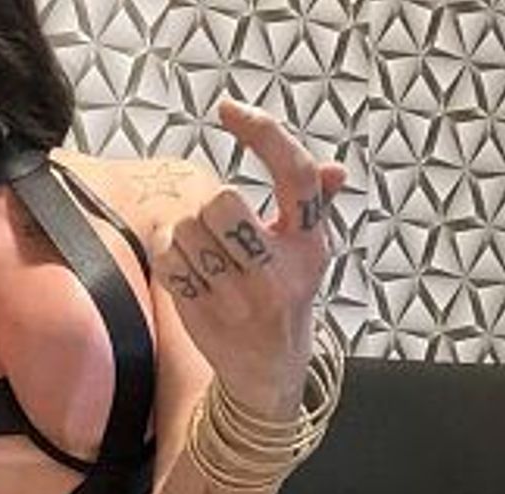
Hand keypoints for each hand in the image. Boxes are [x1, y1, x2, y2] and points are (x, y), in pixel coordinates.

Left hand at [147, 96, 348, 415]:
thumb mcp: (308, 253)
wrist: (267, 373)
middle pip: (223, 201)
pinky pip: (168, 259)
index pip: (297, 176)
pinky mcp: (203, 313)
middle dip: (211, 206)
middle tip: (218, 226)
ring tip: (207, 254)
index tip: (231, 110)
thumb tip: (335, 170)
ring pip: (187, 229)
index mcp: (311, 246)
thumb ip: (315, 206)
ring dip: (186, 233)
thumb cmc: (284, 299)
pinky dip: (170, 256)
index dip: (264, 133)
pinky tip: (189, 270)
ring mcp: (240, 297)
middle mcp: (280, 272)